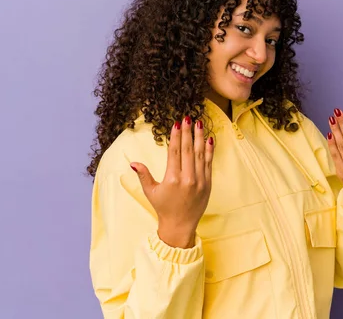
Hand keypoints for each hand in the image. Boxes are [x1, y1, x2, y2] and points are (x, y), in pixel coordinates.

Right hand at [130, 116, 214, 247]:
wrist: (180, 225)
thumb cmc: (164, 208)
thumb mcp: (151, 192)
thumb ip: (143, 175)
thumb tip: (133, 162)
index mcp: (172, 179)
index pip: (175, 152)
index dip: (176, 137)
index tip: (176, 123)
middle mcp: (187, 179)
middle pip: (188, 150)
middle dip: (188, 132)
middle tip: (188, 117)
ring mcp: (199, 181)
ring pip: (200, 154)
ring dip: (200, 138)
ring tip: (199, 123)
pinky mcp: (208, 184)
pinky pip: (209, 164)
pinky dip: (209, 151)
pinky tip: (209, 139)